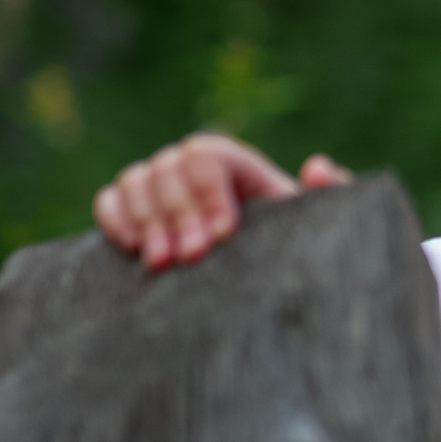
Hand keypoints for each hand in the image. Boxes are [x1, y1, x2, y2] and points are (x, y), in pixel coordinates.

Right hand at [91, 133, 351, 269]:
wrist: (269, 285)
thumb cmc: (296, 250)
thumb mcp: (318, 227)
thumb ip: (330, 195)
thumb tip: (316, 167)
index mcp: (239, 168)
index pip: (208, 156)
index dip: (209, 190)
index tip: (223, 234)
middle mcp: (195, 170)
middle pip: (168, 167)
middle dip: (178, 212)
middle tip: (193, 256)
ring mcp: (162, 189)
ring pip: (137, 180)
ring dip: (146, 220)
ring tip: (162, 264)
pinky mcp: (135, 215)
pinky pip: (110, 201)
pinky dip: (116, 218)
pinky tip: (132, 250)